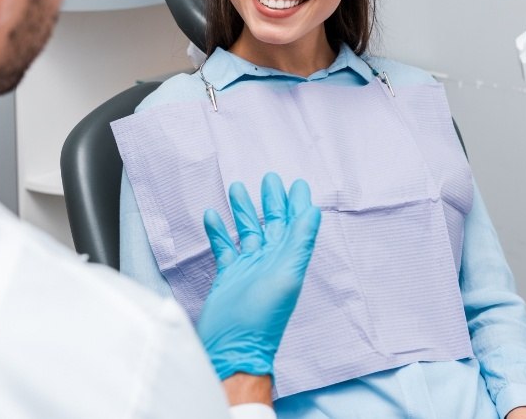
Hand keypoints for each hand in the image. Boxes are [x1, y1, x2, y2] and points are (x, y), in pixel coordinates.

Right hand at [197, 172, 321, 380]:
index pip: (294, 225)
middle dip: (270, 201)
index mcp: (286, 260)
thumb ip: (299, 242)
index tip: (297, 183)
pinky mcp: (227, 276)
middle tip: (269, 178)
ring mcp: (247, 268)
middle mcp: (268, 261)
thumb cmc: (261, 316)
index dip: (296, 205)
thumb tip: (314, 211)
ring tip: (236, 187)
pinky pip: (223, 247)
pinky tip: (211, 215)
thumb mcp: (286, 275)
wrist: (232, 347)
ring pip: (246, 231)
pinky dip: (218, 231)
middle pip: (270, 224)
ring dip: (242, 210)